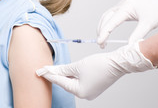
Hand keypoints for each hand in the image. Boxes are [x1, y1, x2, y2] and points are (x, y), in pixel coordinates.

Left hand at [36, 41, 155, 99]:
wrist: (117, 63)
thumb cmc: (100, 64)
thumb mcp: (78, 66)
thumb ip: (64, 69)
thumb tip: (54, 71)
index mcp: (80, 91)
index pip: (60, 81)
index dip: (49, 75)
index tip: (39, 71)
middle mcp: (84, 95)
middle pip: (66, 83)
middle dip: (56, 75)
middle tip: (45, 69)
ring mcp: (90, 92)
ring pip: (72, 82)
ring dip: (65, 74)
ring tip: (54, 69)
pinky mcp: (94, 87)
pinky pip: (79, 81)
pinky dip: (73, 75)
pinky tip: (68, 70)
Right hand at [97, 0, 157, 45]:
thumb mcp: (148, 24)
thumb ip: (137, 35)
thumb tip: (128, 46)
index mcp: (127, 6)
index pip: (111, 21)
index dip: (104, 33)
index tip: (100, 43)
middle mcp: (123, 3)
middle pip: (106, 17)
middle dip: (101, 30)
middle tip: (101, 44)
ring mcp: (124, 4)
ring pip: (108, 15)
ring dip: (104, 27)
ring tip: (103, 40)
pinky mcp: (126, 6)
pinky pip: (113, 15)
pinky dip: (109, 23)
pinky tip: (109, 31)